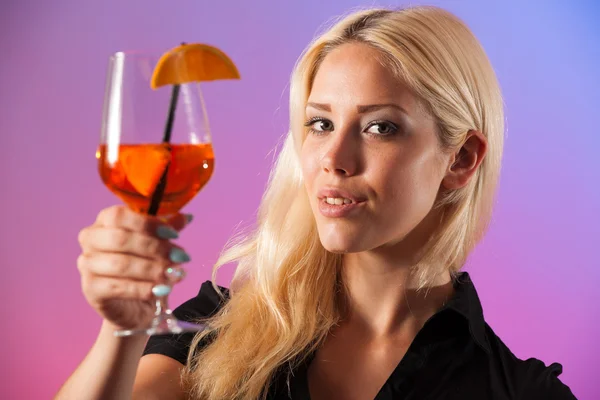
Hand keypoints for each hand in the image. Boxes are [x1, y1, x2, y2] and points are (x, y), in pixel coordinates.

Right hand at [77, 205, 191, 330]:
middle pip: (119, 239)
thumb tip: (187, 217)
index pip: (119, 215)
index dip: (148, 223)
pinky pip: (117, 287)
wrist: (136, 305)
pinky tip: (161, 290)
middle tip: (179, 256)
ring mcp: (87, 265)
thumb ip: (169, 228)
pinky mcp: (91, 290)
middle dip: (154, 248)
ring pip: (120, 264)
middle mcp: (90, 240)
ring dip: (152, 269)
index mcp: (104, 221)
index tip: (174, 234)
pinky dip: (143, 288)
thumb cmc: (145, 266)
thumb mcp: (159, 243)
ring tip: (174, 274)